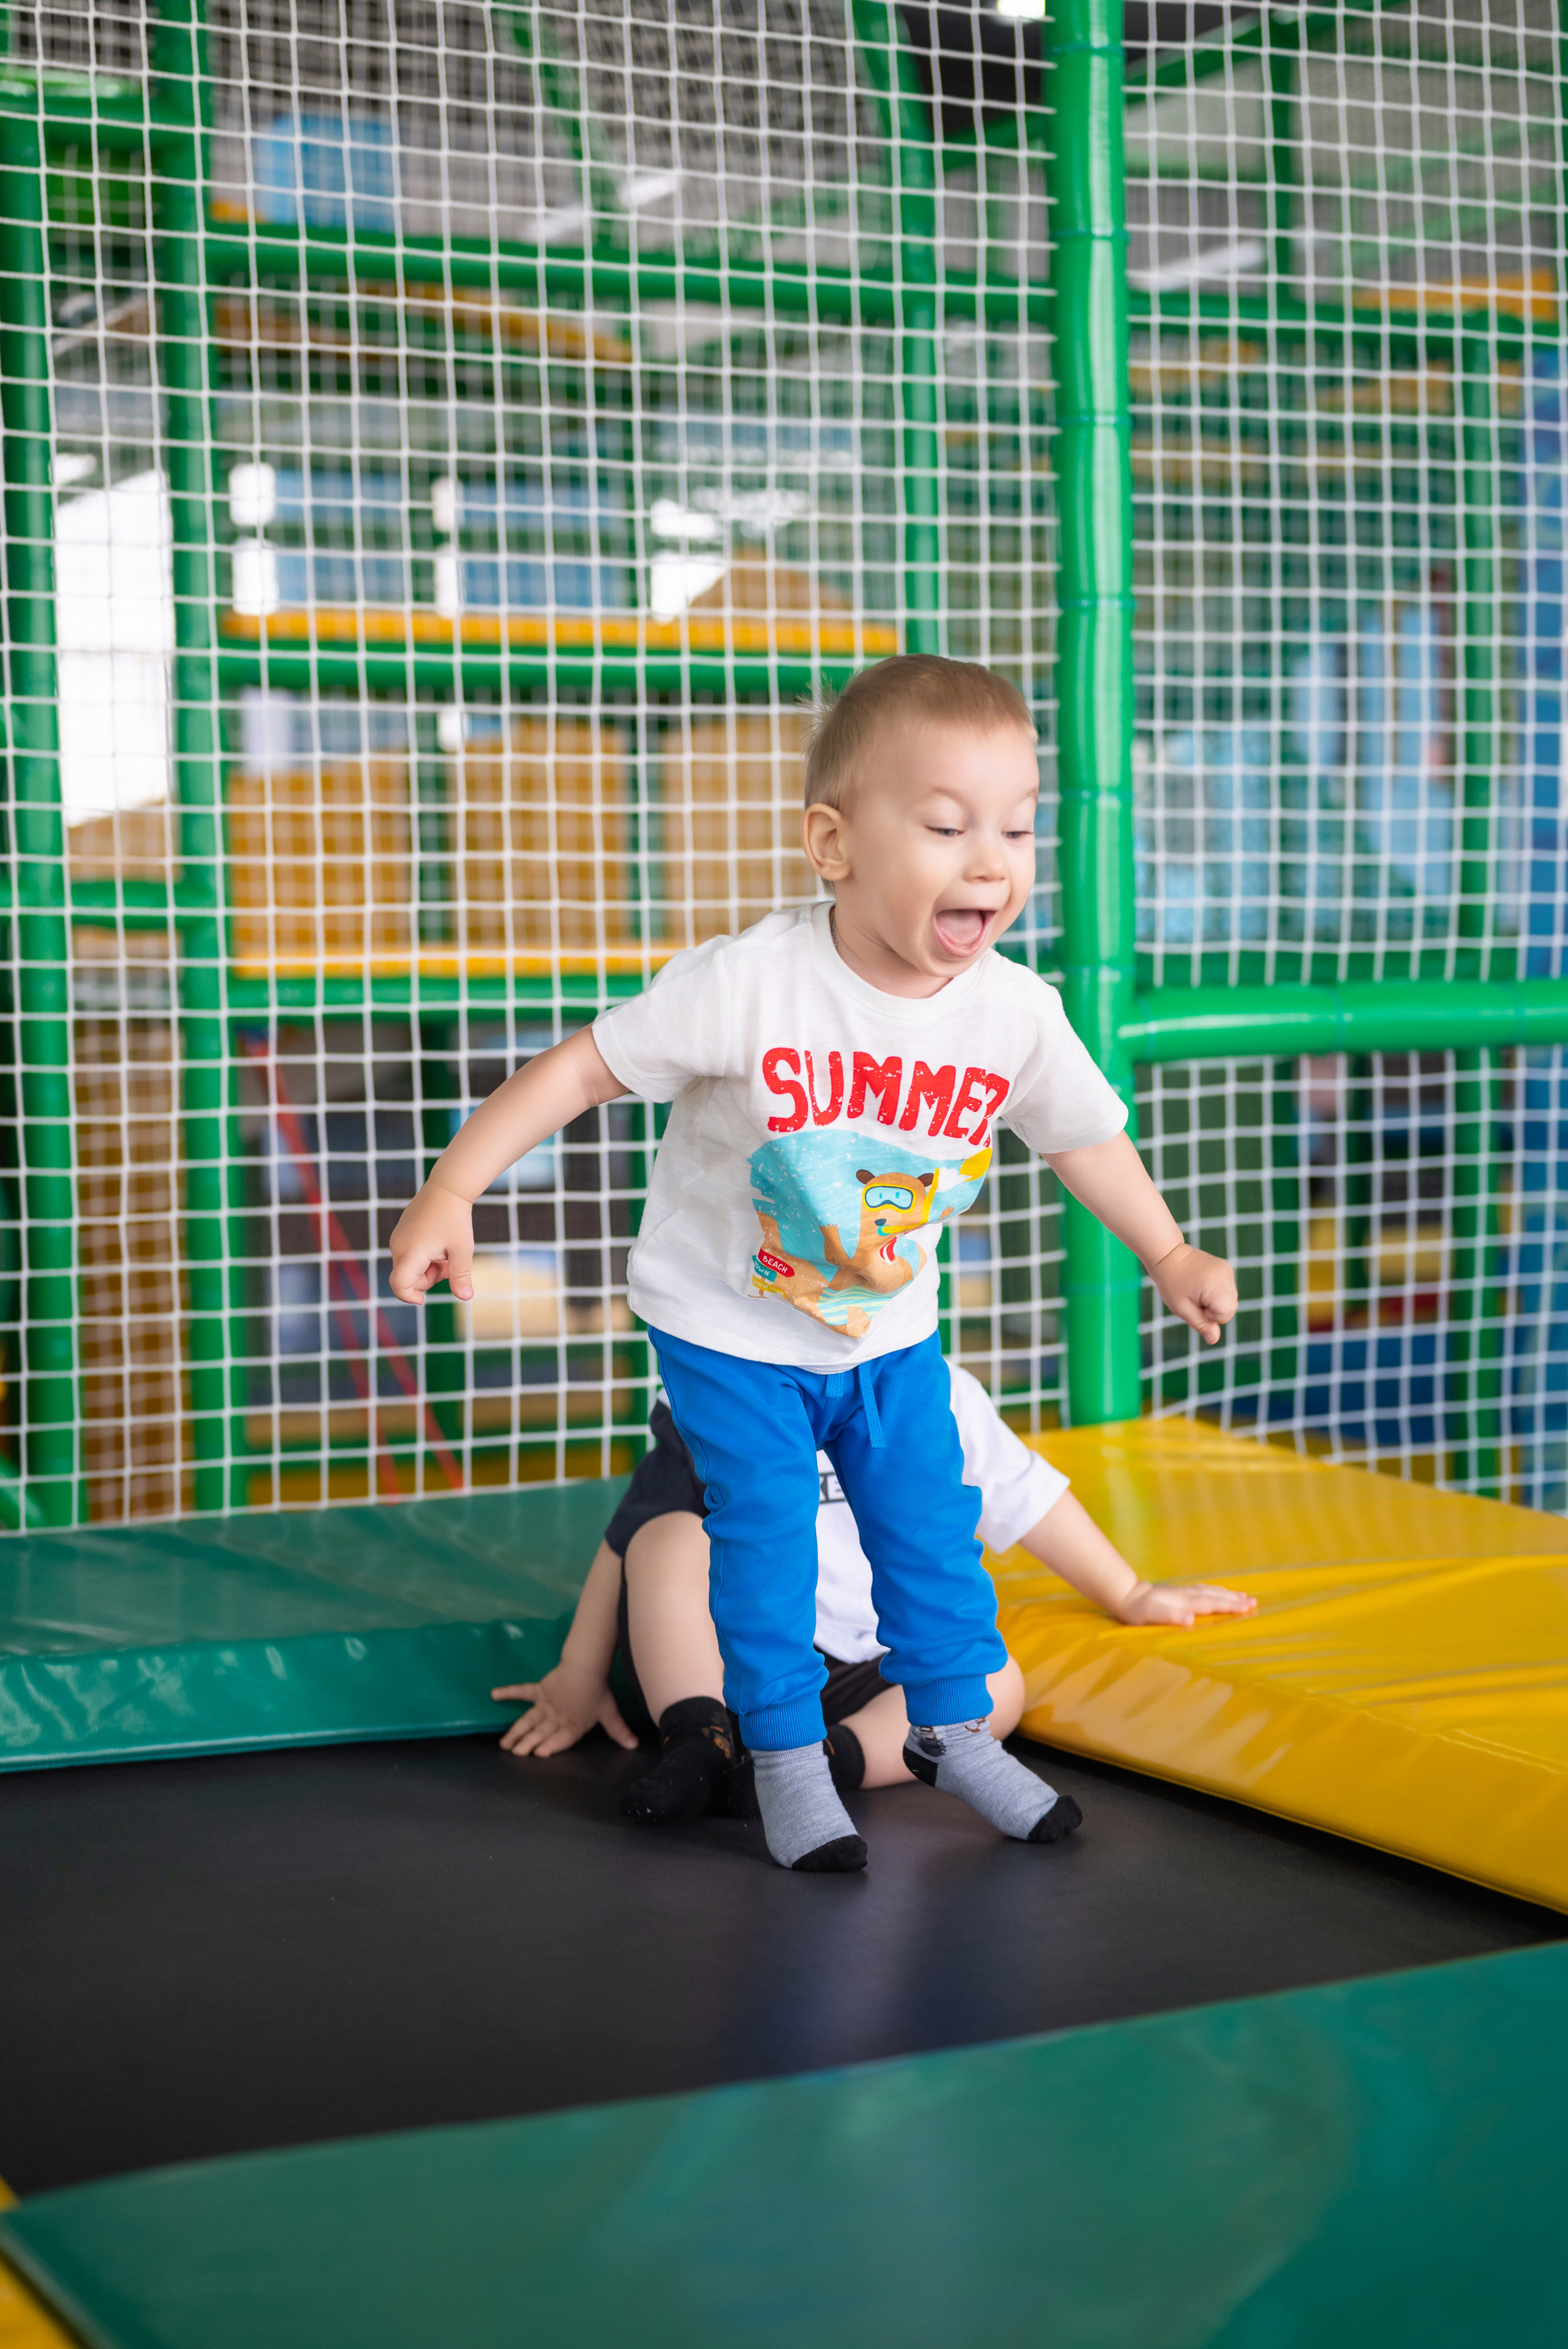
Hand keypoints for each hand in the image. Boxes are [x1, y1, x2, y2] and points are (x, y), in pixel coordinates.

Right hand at [389, 1180, 475, 1304]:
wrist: (447, 1187)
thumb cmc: (456, 1219)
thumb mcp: (462, 1250)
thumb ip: (460, 1276)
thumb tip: (465, 1297)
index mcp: (410, 1253)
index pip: (399, 1286)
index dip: (409, 1297)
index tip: (423, 1300)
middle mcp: (398, 1246)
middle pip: (409, 1278)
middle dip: (430, 1277)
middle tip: (449, 1262)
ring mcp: (398, 1238)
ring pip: (412, 1266)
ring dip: (430, 1266)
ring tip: (446, 1250)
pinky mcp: (401, 1232)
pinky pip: (411, 1253)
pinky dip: (425, 1255)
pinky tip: (439, 1241)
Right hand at [493, 1662, 639, 1758]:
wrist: (588, 1666)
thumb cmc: (598, 1691)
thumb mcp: (609, 1713)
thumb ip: (619, 1731)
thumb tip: (635, 1745)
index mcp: (573, 1725)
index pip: (561, 1739)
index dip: (551, 1746)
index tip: (539, 1753)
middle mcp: (556, 1717)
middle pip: (540, 1732)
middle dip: (527, 1743)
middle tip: (515, 1753)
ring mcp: (545, 1704)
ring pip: (528, 1720)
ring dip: (516, 1731)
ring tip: (503, 1744)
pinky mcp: (539, 1691)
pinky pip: (521, 1692)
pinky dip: (508, 1692)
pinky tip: (494, 1694)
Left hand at [1115, 1579, 1257, 1628]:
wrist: (1126, 1595)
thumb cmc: (1137, 1611)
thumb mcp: (1150, 1615)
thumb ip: (1169, 1616)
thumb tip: (1190, 1620)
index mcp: (1183, 1602)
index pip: (1211, 1604)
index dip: (1229, 1606)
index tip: (1247, 1608)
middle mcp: (1186, 1595)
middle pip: (1215, 1596)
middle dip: (1235, 1600)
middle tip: (1254, 1602)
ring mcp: (1184, 1592)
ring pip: (1211, 1592)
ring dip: (1228, 1595)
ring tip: (1246, 1597)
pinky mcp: (1180, 1592)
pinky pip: (1204, 1590)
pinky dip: (1217, 1591)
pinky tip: (1221, 1592)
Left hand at [1150, 1241, 1236, 1344]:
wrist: (1167, 1255)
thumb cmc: (1171, 1282)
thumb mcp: (1182, 1308)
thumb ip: (1201, 1324)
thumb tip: (1214, 1340)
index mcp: (1216, 1285)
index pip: (1226, 1314)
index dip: (1210, 1315)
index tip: (1195, 1304)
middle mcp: (1226, 1276)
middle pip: (1231, 1308)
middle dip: (1214, 1309)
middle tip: (1194, 1298)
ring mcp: (1227, 1270)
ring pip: (1230, 1299)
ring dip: (1215, 1301)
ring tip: (1196, 1290)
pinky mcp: (1225, 1268)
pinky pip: (1227, 1289)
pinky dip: (1216, 1292)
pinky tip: (1201, 1284)